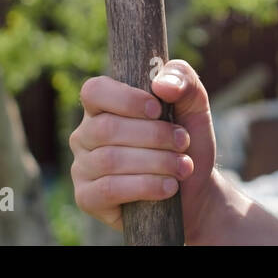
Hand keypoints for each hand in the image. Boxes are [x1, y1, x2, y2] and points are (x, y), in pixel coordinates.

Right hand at [70, 59, 218, 238]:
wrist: (194, 189)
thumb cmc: (186, 141)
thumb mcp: (194, 104)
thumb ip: (182, 79)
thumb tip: (161, 85)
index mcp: (104, 105)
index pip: (95, 91)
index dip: (125, 99)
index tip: (157, 109)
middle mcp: (86, 134)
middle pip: (107, 128)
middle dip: (154, 135)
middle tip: (183, 142)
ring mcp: (83, 167)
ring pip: (110, 160)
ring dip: (156, 162)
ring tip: (184, 166)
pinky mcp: (87, 198)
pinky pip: (108, 190)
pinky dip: (145, 186)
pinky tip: (169, 187)